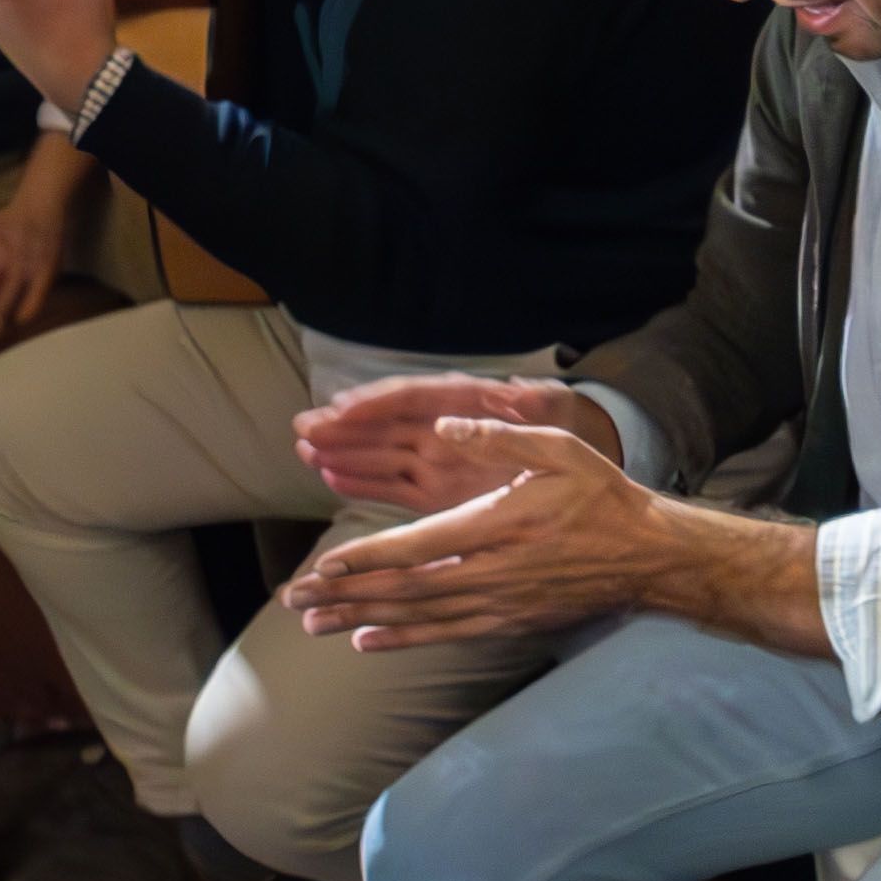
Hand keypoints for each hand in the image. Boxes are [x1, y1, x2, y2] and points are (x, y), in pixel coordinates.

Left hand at [281, 421, 671, 646]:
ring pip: (417, 616)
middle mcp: (490, 572)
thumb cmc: (601, 496)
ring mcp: (498, 603)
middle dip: (344, 595)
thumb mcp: (559, 450)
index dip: (363, 559)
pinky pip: (445, 634)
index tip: (321, 565)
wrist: (646, 557)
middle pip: (403, 589)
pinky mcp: (508, 622)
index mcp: (495, 525)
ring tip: (313, 623)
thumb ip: (499, 438)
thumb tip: (446, 423)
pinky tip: (368, 642)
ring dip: (361, 620)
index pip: (414, 547)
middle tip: (295, 598)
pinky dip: (404, 640)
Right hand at [292, 371, 622, 511]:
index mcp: (465, 402)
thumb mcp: (554, 406)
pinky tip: (330, 478)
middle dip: (345, 427)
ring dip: (342, 452)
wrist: (576, 457)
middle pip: (385, 425)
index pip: (413, 397)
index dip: (377, 401)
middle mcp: (441, 429)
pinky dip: (362, 482)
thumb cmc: (564, 425)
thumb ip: (531, 399)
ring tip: (304, 449)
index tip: (343, 406)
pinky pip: (392, 485)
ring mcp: (435, 460)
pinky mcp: (435, 492)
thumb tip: (513, 388)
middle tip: (304, 427)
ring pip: (380, 454)